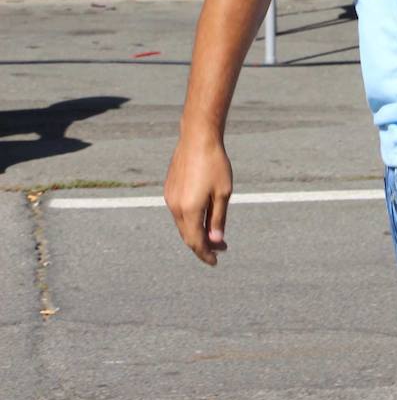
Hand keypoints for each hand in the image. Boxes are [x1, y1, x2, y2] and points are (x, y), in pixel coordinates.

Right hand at [164, 130, 232, 265]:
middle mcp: (175, 207)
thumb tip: (216, 241)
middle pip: (187, 235)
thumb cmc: (215, 164)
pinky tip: (203, 218)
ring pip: (182, 225)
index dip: (206, 254)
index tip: (216, 261)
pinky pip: (179, 213)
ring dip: (197, 232)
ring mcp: (170, 198)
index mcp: (189, 210)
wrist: (198, 138)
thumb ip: (218, 219)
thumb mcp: (223, 193)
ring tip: (215, 234)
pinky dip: (190, 221)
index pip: (196, 242)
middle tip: (221, 248)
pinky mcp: (169, 190)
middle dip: (203, 245)